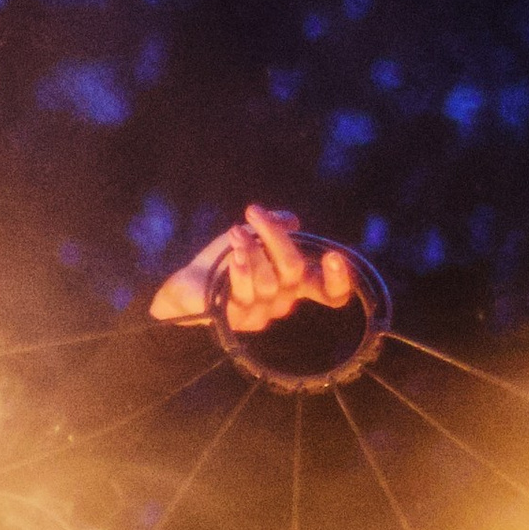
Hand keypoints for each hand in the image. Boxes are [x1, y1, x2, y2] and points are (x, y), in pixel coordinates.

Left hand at [150, 205, 354, 332]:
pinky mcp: (237, 317)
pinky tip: (235, 255)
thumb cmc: (225, 259)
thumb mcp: (252, 236)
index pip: (330, 293)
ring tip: (235, 232)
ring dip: (251, 250)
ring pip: (269, 280)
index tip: (333, 256)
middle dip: (275, 236)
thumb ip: (275, 227)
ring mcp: (261, 312)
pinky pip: (246, 293)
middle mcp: (283, 301)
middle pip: (294, 268)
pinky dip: (242, 270)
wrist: (189, 282)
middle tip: (253, 212)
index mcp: (294, 283)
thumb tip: (292, 220)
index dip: (339, 280)